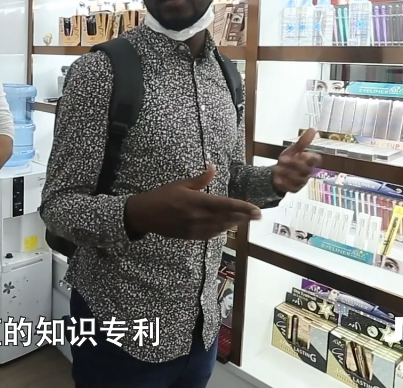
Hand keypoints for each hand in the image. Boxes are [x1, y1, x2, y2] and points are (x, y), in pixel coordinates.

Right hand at [125, 164, 261, 239]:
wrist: (145, 214)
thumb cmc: (162, 196)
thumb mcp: (181, 184)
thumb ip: (200, 179)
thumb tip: (213, 167)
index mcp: (197, 201)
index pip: (226, 205)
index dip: (243, 207)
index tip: (256, 209)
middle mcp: (199, 216)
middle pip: (227, 218)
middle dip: (244, 217)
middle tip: (257, 215)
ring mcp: (195, 228)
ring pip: (221, 228)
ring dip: (234, 224)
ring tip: (245, 219)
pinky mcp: (190, 236)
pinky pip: (210, 235)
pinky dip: (221, 230)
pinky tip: (227, 227)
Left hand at [273, 128, 322, 193]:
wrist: (277, 173)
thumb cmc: (289, 159)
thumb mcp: (294, 149)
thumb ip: (303, 141)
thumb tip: (313, 129)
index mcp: (309, 162)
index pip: (317, 159)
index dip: (310, 158)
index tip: (300, 154)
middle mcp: (308, 172)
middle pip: (305, 169)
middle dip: (293, 164)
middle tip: (281, 159)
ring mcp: (302, 181)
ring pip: (297, 178)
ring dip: (285, 172)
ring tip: (276, 168)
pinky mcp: (295, 189)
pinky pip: (290, 187)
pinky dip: (282, 182)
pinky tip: (276, 179)